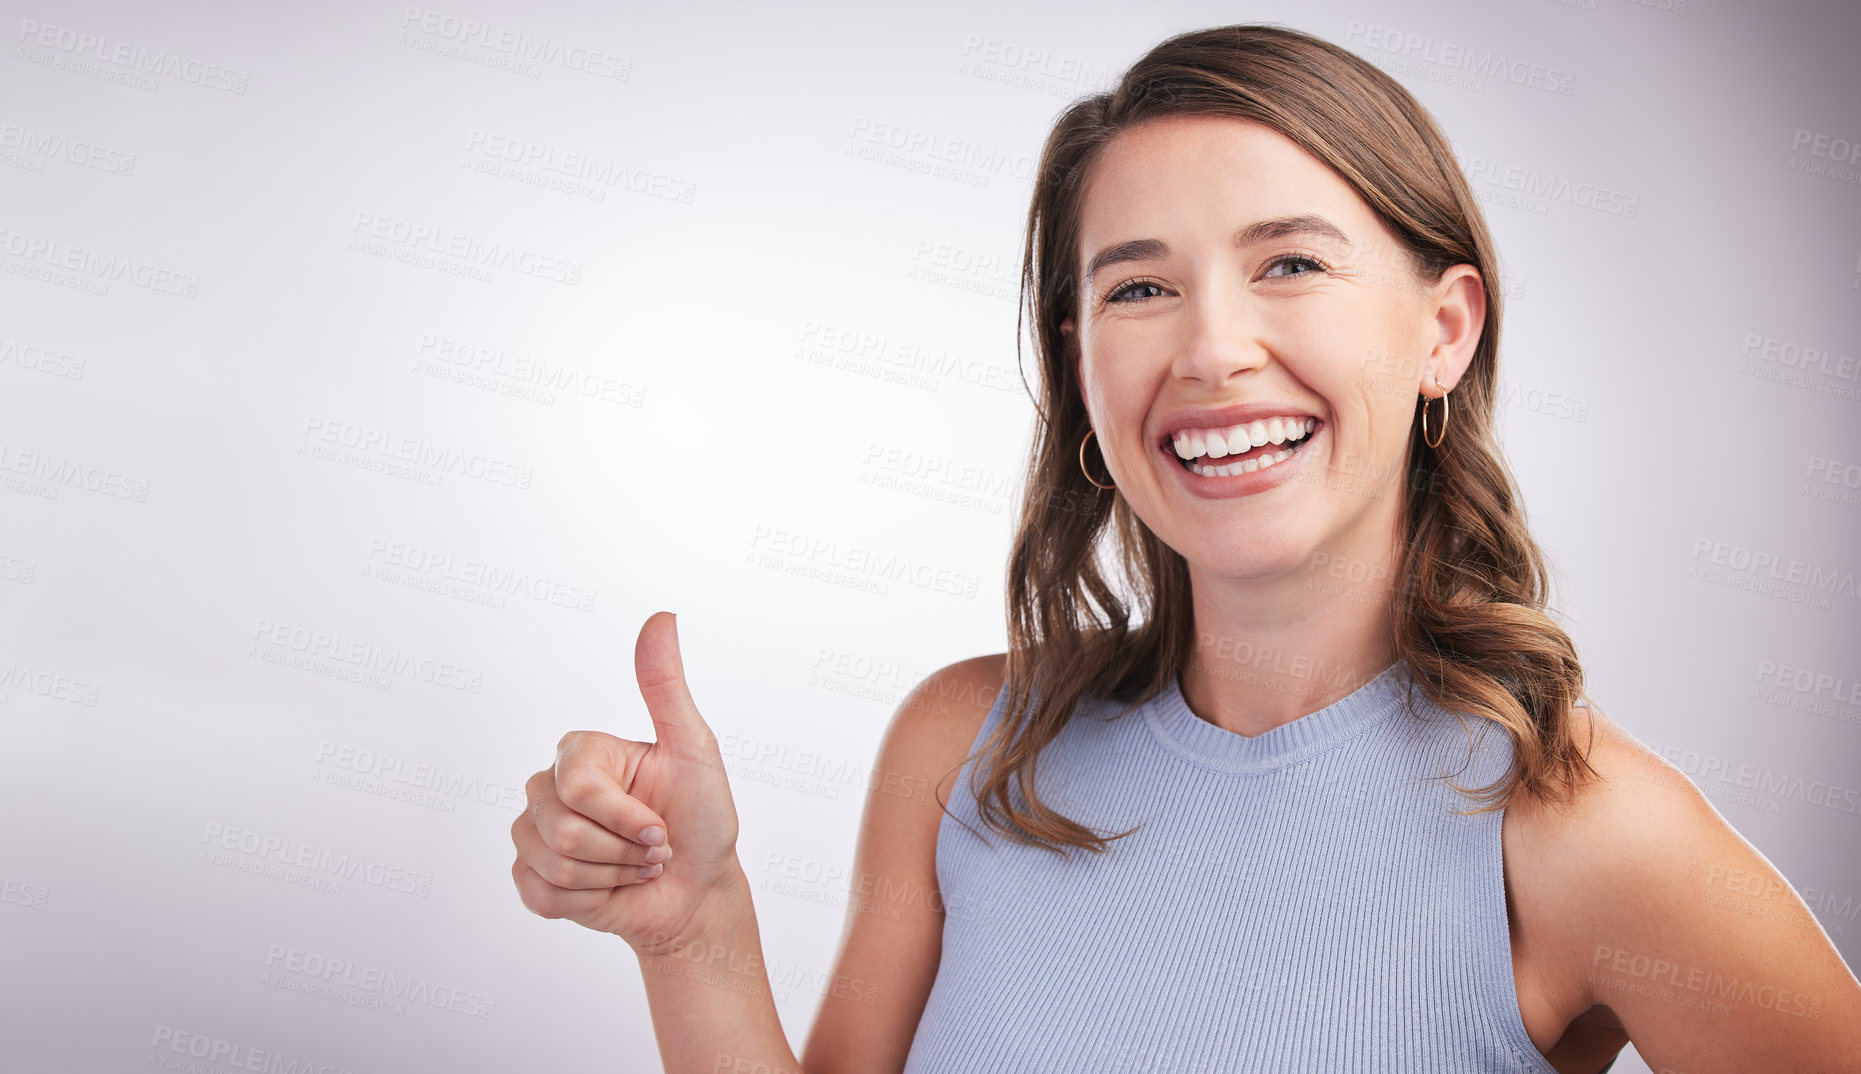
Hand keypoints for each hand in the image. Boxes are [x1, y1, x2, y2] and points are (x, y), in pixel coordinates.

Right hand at [511, 611, 741, 952]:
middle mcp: (549, 786)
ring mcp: (534, 832)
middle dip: (623, 852)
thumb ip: (666, 686)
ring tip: (634, 867)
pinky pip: (541, 895)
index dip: (626, 818)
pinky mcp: (530, 878)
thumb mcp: (694, 749)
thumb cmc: (701, 820)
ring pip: (553, 865)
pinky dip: (588, 902)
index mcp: (581, 752)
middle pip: (562, 829)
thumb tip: (661, 617)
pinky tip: (609, 889)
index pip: (579, 788)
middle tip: (652, 848)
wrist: (697, 891)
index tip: (661, 825)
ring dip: (612, 877)